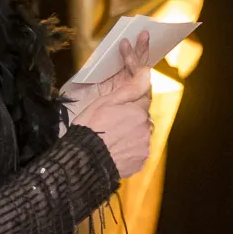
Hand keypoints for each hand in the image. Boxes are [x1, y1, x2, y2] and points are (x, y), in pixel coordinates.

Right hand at [70, 35, 152, 176]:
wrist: (84, 162)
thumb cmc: (91, 127)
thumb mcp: (106, 101)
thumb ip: (130, 87)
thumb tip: (148, 72)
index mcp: (139, 110)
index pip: (142, 94)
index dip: (134, 88)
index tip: (126, 86)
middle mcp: (146, 128)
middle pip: (141, 114)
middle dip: (131, 111)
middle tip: (111, 116)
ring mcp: (143, 146)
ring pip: (140, 132)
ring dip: (130, 130)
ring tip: (109, 133)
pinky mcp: (139, 161)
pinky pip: (137, 149)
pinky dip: (128, 146)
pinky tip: (113, 146)